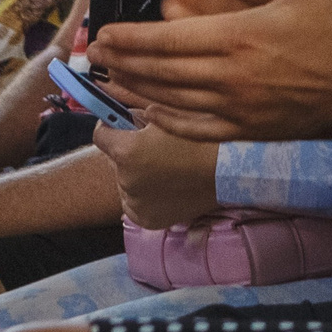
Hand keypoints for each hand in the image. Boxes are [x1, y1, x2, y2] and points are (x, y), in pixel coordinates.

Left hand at [84, 0, 331, 140]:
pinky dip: (166, 120)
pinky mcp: (245, 130)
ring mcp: (235, 108)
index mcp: (239, 37)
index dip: (132, 37)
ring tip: (111, 79)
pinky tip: (150, 112)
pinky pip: (195, 128)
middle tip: (97, 55)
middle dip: (125, 62)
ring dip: (137, 89)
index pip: (169, 39)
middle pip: (162, 71)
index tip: (106, 32)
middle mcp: (230, 76)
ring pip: (172, 99)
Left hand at [90, 118, 222, 229]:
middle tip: (156, 147)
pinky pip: (136, 201)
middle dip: (127, 151)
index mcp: (126, 152)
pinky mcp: (145, 219)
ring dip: (138, 173)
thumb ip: (136, 112)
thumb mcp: (168, 113)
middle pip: (114, 160)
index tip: (124, 123)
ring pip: (126, 181)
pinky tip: (168, 185)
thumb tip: (119, 112)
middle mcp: (125, 180)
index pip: (100, 134)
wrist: (232, 170)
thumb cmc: (203, 135)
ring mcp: (135, 203)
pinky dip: (146, 194)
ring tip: (168, 167)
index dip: (112, 125)